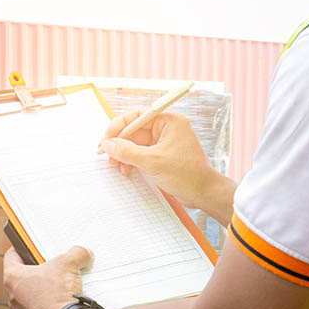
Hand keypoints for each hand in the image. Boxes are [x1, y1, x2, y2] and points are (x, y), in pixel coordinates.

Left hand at [3, 246, 93, 308]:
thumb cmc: (58, 292)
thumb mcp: (68, 263)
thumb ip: (76, 253)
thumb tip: (85, 253)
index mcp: (12, 277)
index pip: (11, 256)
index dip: (21, 248)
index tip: (30, 246)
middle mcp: (12, 296)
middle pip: (22, 276)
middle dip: (38, 269)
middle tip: (52, 264)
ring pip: (30, 295)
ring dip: (43, 289)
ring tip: (61, 283)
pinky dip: (49, 304)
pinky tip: (64, 300)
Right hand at [99, 110, 234, 223]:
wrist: (202, 192)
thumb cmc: (186, 173)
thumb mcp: (152, 161)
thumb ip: (127, 151)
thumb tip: (108, 144)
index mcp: (168, 121)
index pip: (136, 116)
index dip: (118, 126)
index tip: (106, 139)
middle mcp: (165, 128)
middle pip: (133, 131)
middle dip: (119, 144)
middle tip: (107, 155)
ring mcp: (163, 143)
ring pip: (135, 144)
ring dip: (124, 155)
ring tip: (119, 166)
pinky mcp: (161, 156)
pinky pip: (140, 154)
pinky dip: (131, 161)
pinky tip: (127, 170)